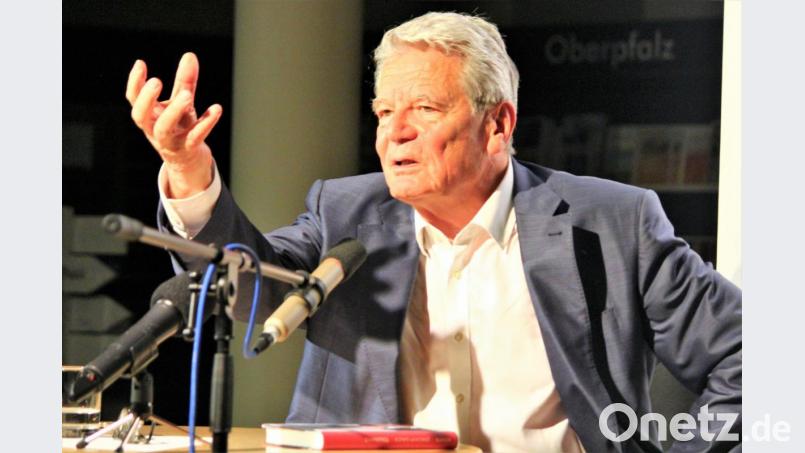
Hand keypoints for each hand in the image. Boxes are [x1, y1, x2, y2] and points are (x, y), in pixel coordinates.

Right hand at [126, 52, 221, 197]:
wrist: (189, 161)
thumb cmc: (181, 127)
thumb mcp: (181, 103)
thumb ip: (184, 81)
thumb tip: (190, 55)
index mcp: (149, 117)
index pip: (133, 100)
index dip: (134, 83)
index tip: (141, 63)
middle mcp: (154, 130)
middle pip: (141, 116)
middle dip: (146, 99)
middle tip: (157, 81)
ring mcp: (169, 141)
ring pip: (164, 129)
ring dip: (173, 111)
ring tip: (186, 95)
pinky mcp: (188, 149)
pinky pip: (195, 137)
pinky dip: (205, 123)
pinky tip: (216, 108)